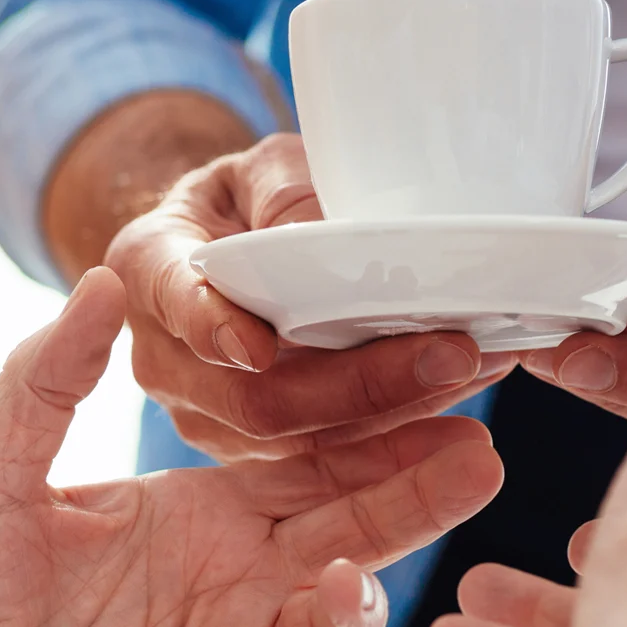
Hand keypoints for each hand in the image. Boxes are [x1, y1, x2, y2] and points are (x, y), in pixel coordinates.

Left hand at [0, 267, 503, 626]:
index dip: (371, 427)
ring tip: (356, 586)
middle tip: (478, 452)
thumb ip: (42, 385)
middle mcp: (228, 585)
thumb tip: (94, 278)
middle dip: (412, 497)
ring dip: (351, 609)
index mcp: (195, 517)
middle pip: (345, 535)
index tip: (436, 381)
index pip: (306, 463)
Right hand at [105, 133, 515, 461]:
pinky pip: (324, 459)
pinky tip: (456, 392)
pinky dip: (396, 430)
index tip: (259, 346)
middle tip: (451, 353)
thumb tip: (323, 231)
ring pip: (297, 441)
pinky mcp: (251, 450)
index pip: (174, 300)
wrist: (229, 250)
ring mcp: (204, 415)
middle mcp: (165, 357)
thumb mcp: (263, 168)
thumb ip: (286, 190)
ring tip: (477, 367)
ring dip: (395, 414)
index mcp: (149, 270)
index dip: (212, 327)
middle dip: (360, 385)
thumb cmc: (249, 200)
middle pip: (252, 397)